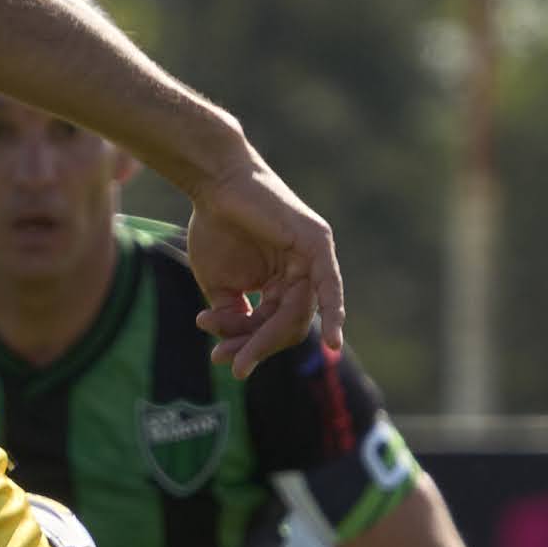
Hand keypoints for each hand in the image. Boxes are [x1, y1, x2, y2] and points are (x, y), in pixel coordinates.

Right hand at [181, 160, 342, 368]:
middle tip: (228, 362)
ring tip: (239, 352)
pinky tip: (333, 343)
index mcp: (283, 284)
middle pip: (289, 325)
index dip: (248, 345)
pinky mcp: (318, 243)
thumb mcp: (220, 285)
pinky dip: (333, 313)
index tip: (218, 357)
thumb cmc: (215, 227)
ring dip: (267, 337)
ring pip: (300, 314)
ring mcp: (314, 259)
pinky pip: (329, 285)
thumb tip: (238, 350)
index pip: (273, 326)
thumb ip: (234, 317)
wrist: (214, 184)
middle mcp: (304, 274)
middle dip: (257, 346)